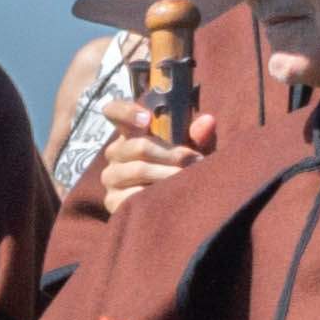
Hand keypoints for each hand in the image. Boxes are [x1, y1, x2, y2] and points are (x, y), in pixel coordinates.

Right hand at [72, 119, 190, 219]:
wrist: (173, 207)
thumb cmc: (180, 170)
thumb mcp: (192, 151)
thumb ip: (198, 136)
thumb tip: (207, 121)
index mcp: (131, 134)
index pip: (115, 112)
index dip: (126, 111)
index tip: (147, 119)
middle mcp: (116, 153)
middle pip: (138, 146)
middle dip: (171, 154)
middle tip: (193, 161)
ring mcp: (112, 177)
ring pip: (138, 169)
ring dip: (167, 174)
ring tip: (185, 179)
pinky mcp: (112, 200)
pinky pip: (132, 194)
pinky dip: (154, 195)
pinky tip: (168, 197)